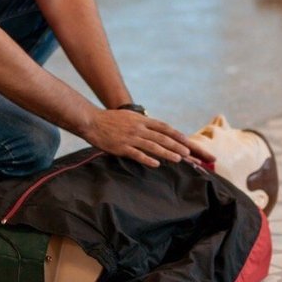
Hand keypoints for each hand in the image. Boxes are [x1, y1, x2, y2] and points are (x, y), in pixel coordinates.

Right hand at [84, 108, 214, 167]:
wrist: (92, 121)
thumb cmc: (111, 120)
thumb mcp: (130, 117)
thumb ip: (143, 123)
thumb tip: (156, 130)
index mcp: (142, 120)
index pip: (164, 128)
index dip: (177, 135)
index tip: (187, 142)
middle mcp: (138, 128)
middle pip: (162, 137)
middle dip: (177, 145)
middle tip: (189, 153)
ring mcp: (130, 137)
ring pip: (152, 146)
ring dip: (167, 152)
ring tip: (178, 159)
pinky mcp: (121, 147)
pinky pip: (136, 154)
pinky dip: (147, 159)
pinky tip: (156, 164)